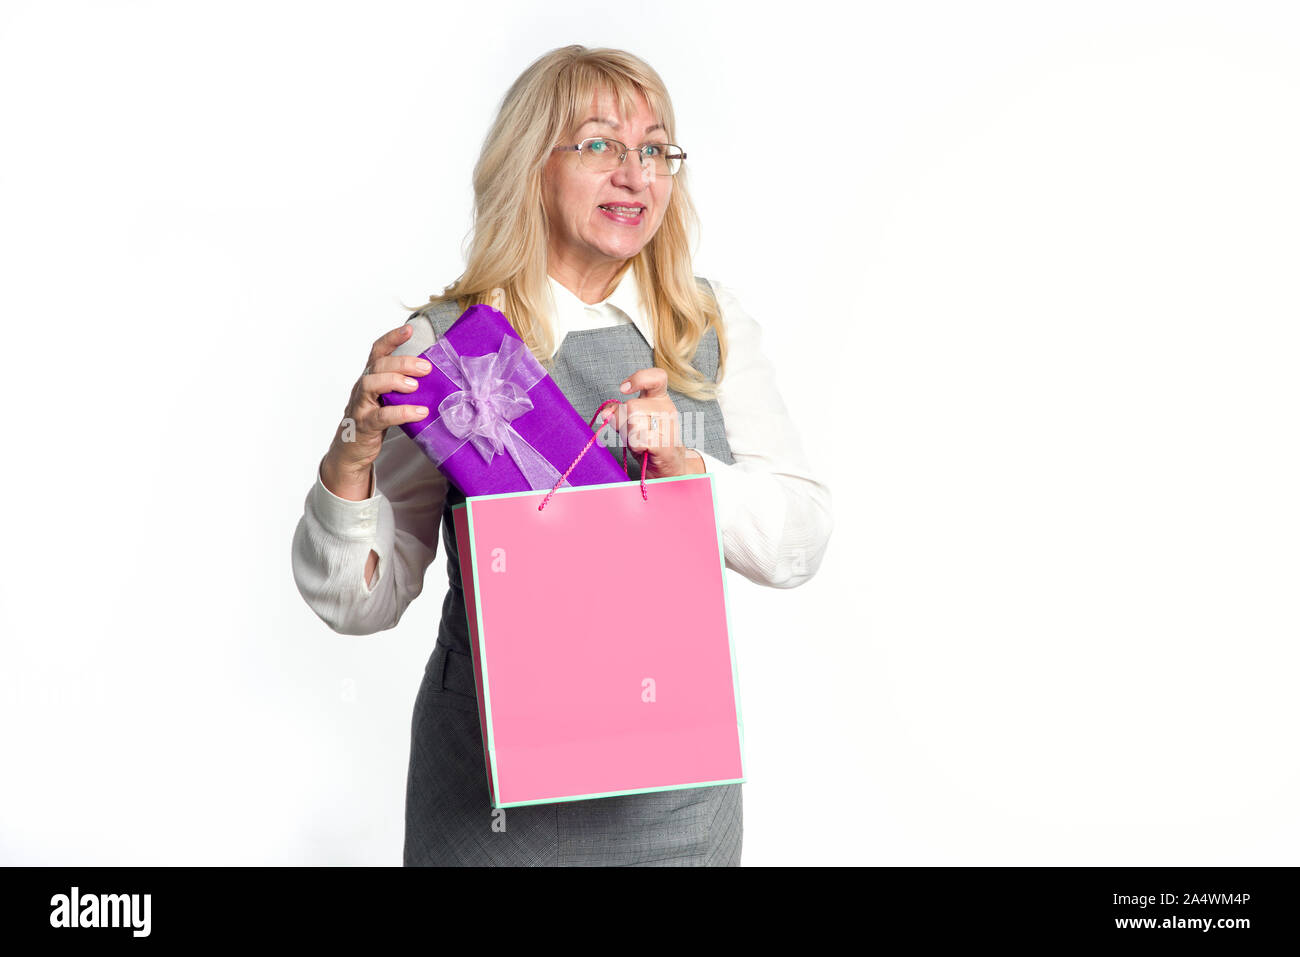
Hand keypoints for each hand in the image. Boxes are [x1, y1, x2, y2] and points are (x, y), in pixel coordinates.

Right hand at [319, 322, 432, 498]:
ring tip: (415, 386)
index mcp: (371, 378)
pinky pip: (380, 416)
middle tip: (425, 368)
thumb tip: (435, 379)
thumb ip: (404, 388)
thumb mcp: (387, 400)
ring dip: (394, 381)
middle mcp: (362, 388)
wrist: (351, 451)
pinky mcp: (363, 425)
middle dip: (402, 363)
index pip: (378, 352)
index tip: (408, 329)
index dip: (391, 338)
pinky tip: (419, 412)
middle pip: (378, 365)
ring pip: (370, 384)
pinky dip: (401, 412)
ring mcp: (360, 406)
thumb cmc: (374, 421)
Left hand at [599, 368, 704, 478]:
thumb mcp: (629, 420)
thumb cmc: (648, 439)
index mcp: (659, 398)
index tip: (623, 389)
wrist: (668, 464)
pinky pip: (639, 439)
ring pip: (633, 423)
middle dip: (622, 421)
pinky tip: (642, 448)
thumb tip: (606, 413)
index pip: (657, 377)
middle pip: (632, 406)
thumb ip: (617, 411)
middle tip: (629, 431)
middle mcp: (667, 409)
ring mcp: (668, 426)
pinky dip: (635, 445)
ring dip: (628, 435)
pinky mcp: (666, 444)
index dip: (639, 378)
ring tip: (638, 440)